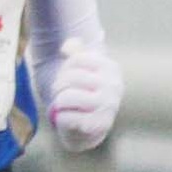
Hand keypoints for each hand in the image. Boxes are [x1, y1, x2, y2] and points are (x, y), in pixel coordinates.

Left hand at [47, 37, 122, 152]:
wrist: (92, 125)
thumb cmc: (85, 92)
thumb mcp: (82, 68)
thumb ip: (76, 52)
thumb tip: (68, 45)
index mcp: (111, 68)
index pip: (77, 59)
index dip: (65, 68)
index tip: (67, 76)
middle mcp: (114, 85)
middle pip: (70, 77)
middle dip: (58, 86)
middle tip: (60, 93)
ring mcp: (108, 105)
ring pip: (66, 97)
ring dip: (59, 102)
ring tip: (62, 104)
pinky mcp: (98, 125)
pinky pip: (65, 116)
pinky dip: (61, 118)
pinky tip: (68, 118)